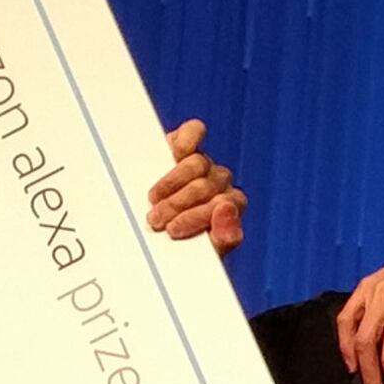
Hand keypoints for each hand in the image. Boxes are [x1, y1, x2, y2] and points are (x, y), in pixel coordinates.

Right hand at [148, 120, 245, 251]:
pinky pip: (194, 132)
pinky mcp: (185, 143)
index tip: (173, 230)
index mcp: (231, 205)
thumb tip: (226, 207)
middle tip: (157, 221)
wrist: (152, 237)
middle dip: (178, 205)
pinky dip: (186, 140)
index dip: (197, 216)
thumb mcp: (203, 252)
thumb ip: (224, 237)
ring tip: (153, 200)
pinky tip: (174, 153)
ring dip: (171, 184)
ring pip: (197, 164)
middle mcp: (220, 182)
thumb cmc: (179, 244)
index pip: (226, 204)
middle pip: (206, 186)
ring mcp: (203, 162)